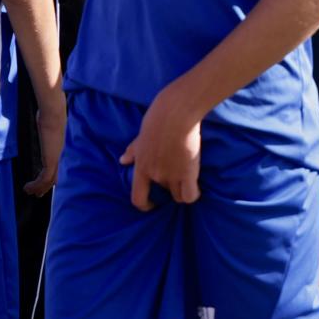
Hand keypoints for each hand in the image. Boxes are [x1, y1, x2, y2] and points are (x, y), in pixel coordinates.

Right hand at [23, 92, 65, 195]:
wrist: (54, 113)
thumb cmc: (53, 116)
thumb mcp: (52, 127)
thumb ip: (51, 132)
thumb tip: (46, 125)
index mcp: (63, 149)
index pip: (60, 167)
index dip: (54, 177)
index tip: (47, 184)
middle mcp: (62, 155)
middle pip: (57, 176)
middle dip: (47, 186)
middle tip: (38, 194)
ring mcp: (58, 157)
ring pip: (50, 179)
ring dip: (39, 188)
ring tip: (29, 192)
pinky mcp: (51, 159)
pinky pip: (45, 177)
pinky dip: (36, 185)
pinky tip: (27, 187)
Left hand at [120, 85, 202, 209]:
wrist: (177, 113)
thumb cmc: (158, 119)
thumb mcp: (141, 136)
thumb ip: (133, 151)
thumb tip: (123, 160)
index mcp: (141, 166)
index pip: (137, 197)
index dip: (144, 204)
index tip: (151, 204)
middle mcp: (155, 175)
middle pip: (164, 194)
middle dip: (170, 189)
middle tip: (177, 180)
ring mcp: (172, 175)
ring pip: (178, 197)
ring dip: (183, 191)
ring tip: (188, 182)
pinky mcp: (188, 173)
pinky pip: (190, 195)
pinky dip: (193, 194)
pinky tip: (196, 186)